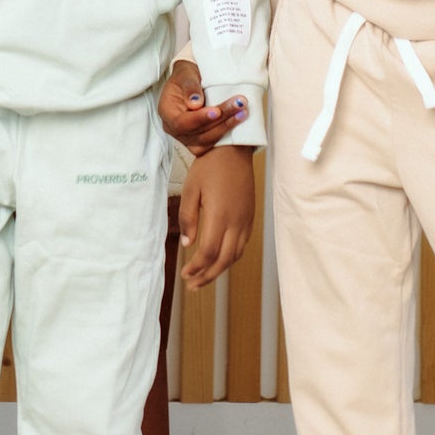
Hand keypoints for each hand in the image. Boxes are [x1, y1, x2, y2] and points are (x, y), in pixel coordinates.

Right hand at [156, 59, 248, 159]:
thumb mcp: (186, 74)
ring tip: (243, 112)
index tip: (217, 111)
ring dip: (226, 127)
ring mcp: (186, 137)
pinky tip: (238, 123)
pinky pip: (212, 144)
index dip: (200, 119)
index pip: (181, 123)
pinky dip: (226, 135)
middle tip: (239, 105)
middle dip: (220, 121)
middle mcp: (174, 128)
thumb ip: (190, 87)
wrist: (193, 79)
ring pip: (206, 140)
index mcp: (167, 112)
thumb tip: (195, 103)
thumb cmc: (187, 75)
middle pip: (197, 133)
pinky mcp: (198, 141)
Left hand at [178, 144, 255, 288]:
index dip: (197, 267)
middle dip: (207, 276)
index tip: (185, 274)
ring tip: (204, 277)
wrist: (234, 149)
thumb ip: (188, 218)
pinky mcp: (250, 216)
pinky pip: (242, 244)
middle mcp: (236, 221)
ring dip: (220, 269)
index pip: (209, 252)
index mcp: (220, 215)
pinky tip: (219, 259)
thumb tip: (188, 244)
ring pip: (235, 255)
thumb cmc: (209, 166)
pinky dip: (230, 257)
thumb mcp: (191, 189)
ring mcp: (246, 220)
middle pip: (224, 260)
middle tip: (193, 285)